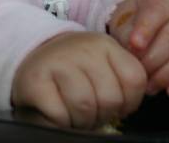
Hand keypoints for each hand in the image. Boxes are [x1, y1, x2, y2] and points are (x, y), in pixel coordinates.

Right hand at [11, 31, 146, 128]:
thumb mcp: (101, 63)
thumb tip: (129, 107)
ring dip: (81, 120)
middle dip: (103, 114)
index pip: (135, 79)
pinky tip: (57, 110)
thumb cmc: (74, 68)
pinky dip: (61, 122)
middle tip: (91, 109)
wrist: (33, 57)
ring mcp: (58, 62)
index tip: (115, 103)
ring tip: (74, 111)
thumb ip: (121, 78)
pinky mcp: (36, 80)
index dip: (129, 102)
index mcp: (105, 45)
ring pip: (85, 108)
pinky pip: (60, 115)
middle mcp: (83, 48)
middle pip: (111, 98)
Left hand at [108, 0, 168, 98]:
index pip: (158, 9)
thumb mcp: (126, 18)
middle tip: (138, 72)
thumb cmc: (138, 22)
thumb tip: (133, 50)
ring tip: (149, 85)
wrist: (157, 26)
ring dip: (168, 74)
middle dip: (153, 58)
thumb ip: (126, 31)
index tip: (134, 45)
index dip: (146, 28)